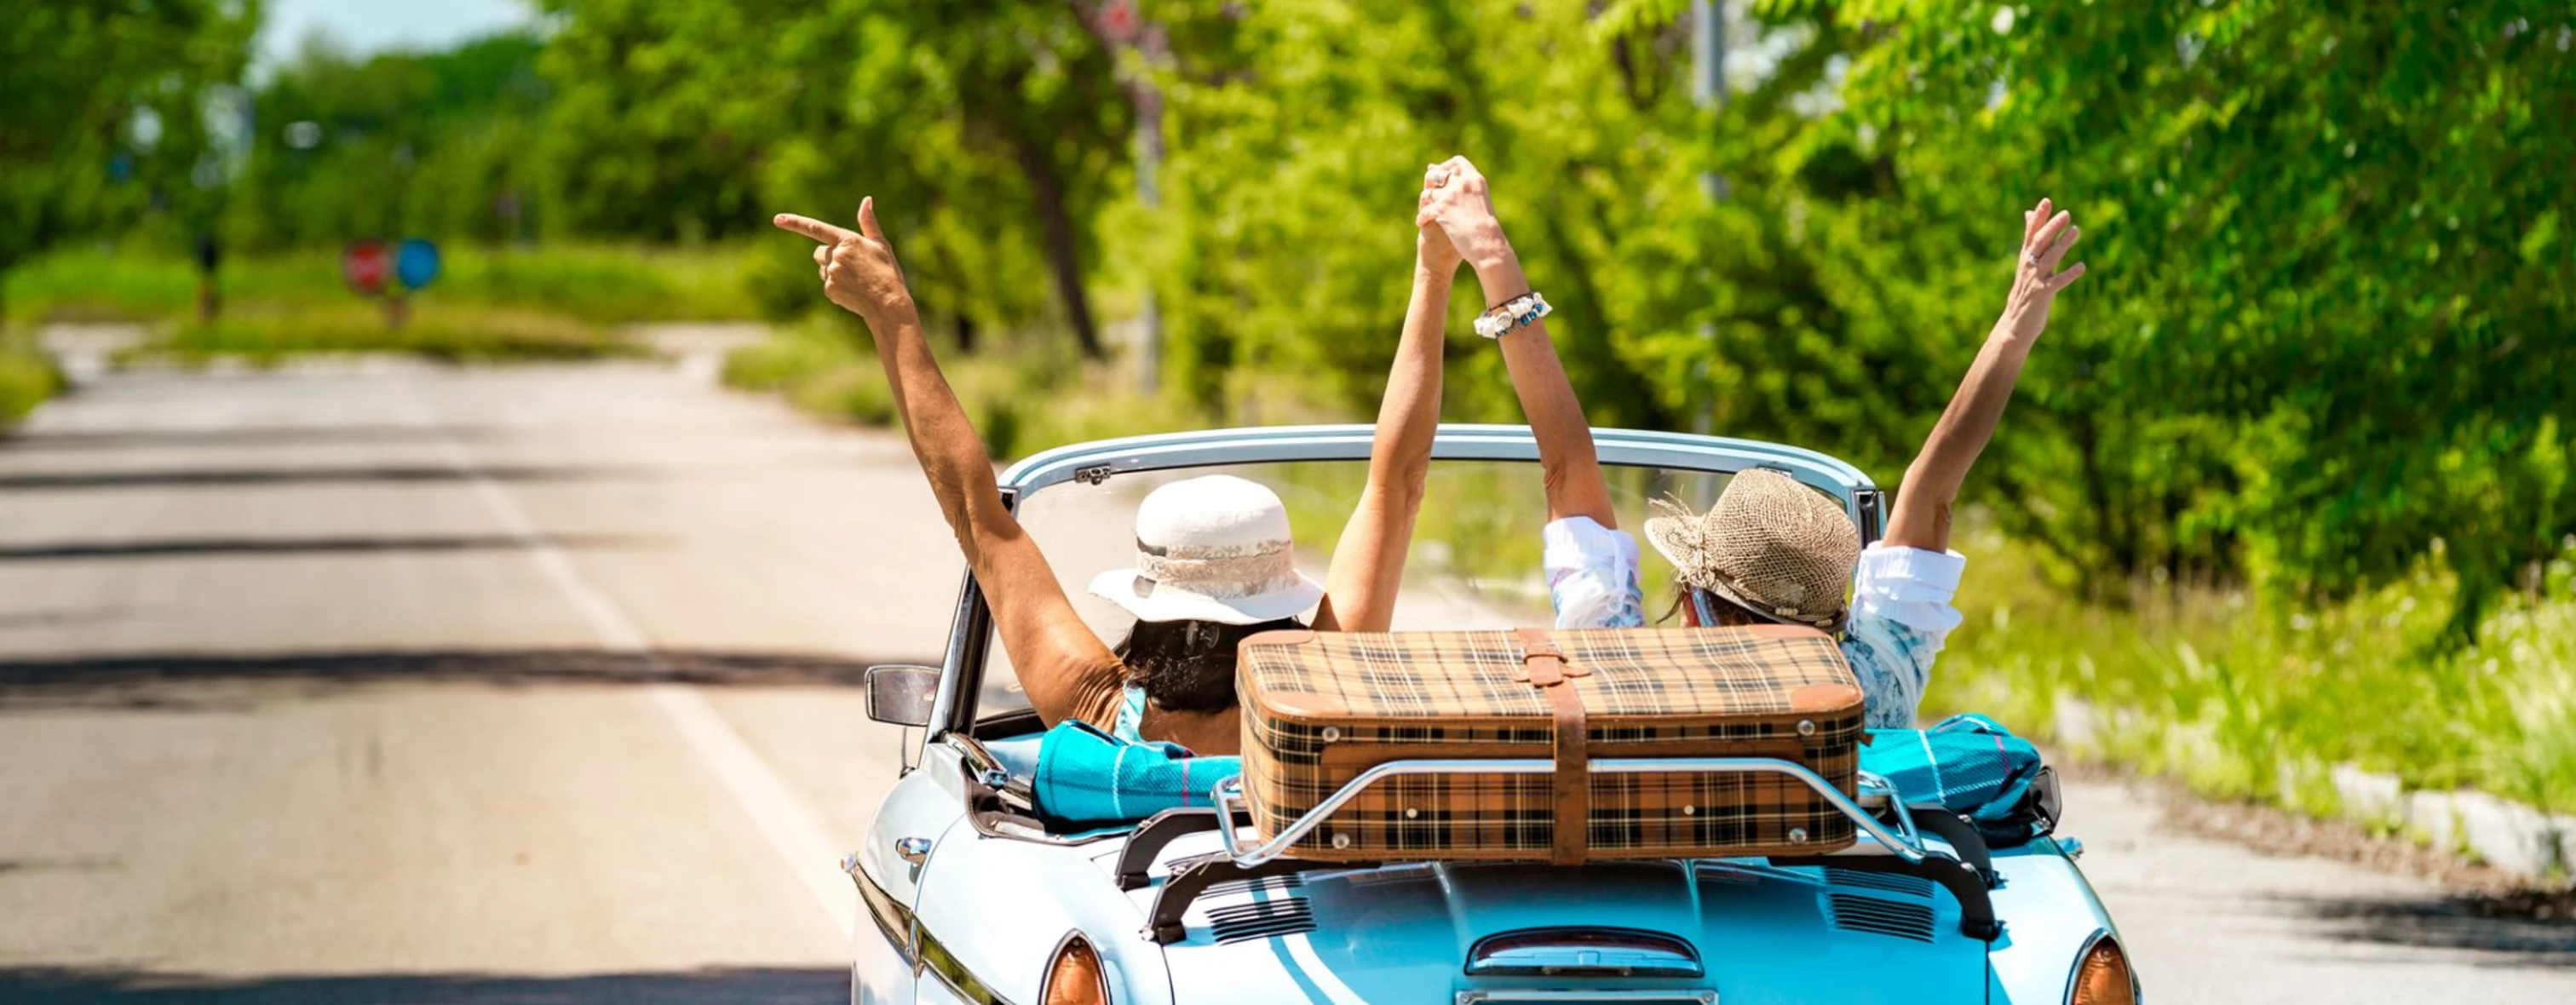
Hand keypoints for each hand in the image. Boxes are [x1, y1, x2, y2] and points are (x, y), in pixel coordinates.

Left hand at [773, 197, 912, 323]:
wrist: (888, 303)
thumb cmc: (887, 271)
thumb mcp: (880, 244)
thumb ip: (868, 222)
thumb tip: (867, 199)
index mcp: (848, 240)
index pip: (816, 228)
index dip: (795, 223)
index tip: (777, 219)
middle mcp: (836, 255)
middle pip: (819, 252)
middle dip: (829, 256)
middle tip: (852, 266)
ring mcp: (831, 273)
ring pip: (823, 269)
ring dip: (833, 271)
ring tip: (855, 279)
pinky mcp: (829, 289)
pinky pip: (827, 284)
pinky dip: (837, 286)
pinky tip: (852, 290)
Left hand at [1415, 156, 1512, 273]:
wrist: (1488, 243)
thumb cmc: (1488, 228)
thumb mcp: (1482, 202)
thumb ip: (1470, 191)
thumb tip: (1459, 185)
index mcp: (1475, 179)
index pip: (1459, 161)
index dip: (1447, 165)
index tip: (1441, 171)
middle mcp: (1462, 183)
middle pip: (1438, 174)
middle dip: (1431, 180)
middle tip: (1428, 188)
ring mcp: (1450, 195)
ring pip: (1428, 193)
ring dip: (1425, 201)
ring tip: (1424, 209)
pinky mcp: (1440, 209)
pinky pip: (1424, 210)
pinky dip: (1421, 218)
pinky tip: (1421, 223)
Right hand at [1999, 197, 2085, 340]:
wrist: (2015, 324)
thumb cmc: (2025, 293)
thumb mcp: (2026, 265)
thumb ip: (2031, 240)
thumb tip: (2028, 214)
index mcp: (2025, 259)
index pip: (2031, 234)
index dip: (2039, 218)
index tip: (2047, 201)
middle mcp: (2028, 266)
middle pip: (2040, 243)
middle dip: (2052, 227)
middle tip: (2066, 214)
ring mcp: (2035, 280)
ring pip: (2050, 258)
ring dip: (2063, 244)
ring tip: (2076, 231)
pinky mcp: (2042, 294)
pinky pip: (2057, 282)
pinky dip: (2069, 274)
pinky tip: (2082, 267)